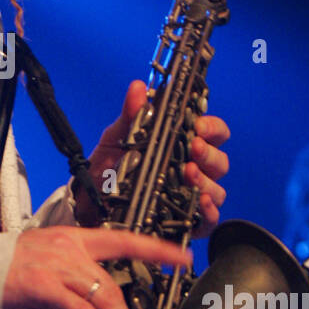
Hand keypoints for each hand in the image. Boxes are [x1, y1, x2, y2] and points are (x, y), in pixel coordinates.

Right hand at [2, 224, 191, 308]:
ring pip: (104, 297)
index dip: (156, 248)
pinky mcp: (44, 285)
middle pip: (114, 282)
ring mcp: (58, 265)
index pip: (122, 239)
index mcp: (73, 241)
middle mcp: (70, 249)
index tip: (183, 256)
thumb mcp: (37, 290)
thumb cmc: (0, 275)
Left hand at [75, 79, 230, 238]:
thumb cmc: (106, 168)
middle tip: (193, 148)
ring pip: (217, 189)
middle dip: (209, 153)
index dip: (212, 127)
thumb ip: (131, 115)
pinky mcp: (185, 221)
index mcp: (180, 145)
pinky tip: (198, 202)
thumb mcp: (115, 138)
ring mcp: (189, 196)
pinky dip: (208, 211)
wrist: (88, 202)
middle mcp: (190, 169)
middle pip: (219, 161)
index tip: (199, 125)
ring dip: (206, 180)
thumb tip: (138, 88)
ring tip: (188, 173)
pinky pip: (209, 219)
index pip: (212, 133)